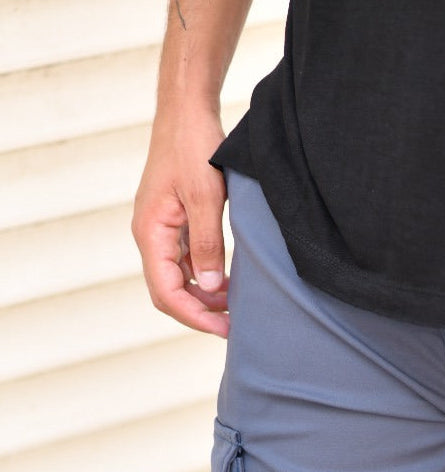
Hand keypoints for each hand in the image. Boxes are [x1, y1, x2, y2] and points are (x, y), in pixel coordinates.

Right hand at [132, 109, 229, 336]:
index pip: (166, 292)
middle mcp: (150, 235)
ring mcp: (161, 230)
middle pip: (169, 292)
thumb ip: (206, 244)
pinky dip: (205, 277)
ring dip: (204, 296)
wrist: (186, 112)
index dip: (195, 317)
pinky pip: (185, 262)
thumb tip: (208, 285)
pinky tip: (228, 281)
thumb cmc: (194, 147)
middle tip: (234, 325)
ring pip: (178, 279)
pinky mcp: (173, 223)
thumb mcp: (206, 197)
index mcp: (151, 232)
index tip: (225, 329)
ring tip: (236, 305)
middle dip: (200, 312)